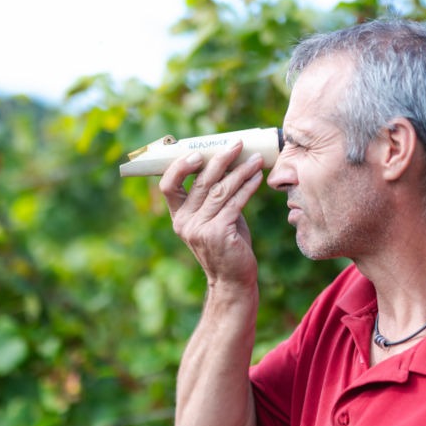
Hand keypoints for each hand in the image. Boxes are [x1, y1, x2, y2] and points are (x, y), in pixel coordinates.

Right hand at [159, 141, 264, 286]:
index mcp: (178, 217)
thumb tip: (227, 162)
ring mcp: (200, 229)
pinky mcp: (219, 232)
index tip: (199, 152)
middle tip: (237, 145)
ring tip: (256, 159)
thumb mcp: (213, 218)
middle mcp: (184, 222)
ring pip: (221, 189)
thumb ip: (213, 196)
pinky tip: (257, 177)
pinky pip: (235, 202)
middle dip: (221, 159)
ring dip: (240, 171)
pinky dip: (248, 186)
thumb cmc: (227, 245)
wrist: (233, 280)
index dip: (180, 166)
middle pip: (200, 182)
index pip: (168, 185)